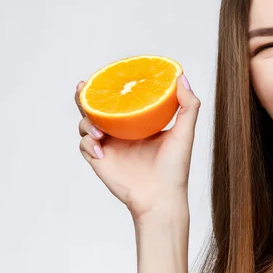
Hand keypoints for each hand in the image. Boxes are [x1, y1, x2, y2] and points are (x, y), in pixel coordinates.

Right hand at [75, 74, 200, 218]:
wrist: (161, 198)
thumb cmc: (175, 169)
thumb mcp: (185, 133)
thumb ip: (188, 106)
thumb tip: (182, 77)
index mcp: (138, 124)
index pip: (121, 102)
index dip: (110, 88)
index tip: (107, 75)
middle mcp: (122, 133)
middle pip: (97, 109)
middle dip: (86, 97)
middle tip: (84, 88)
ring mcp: (109, 146)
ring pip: (86, 125)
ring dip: (87, 122)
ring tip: (100, 131)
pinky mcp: (100, 161)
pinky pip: (84, 145)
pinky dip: (87, 143)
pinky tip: (100, 148)